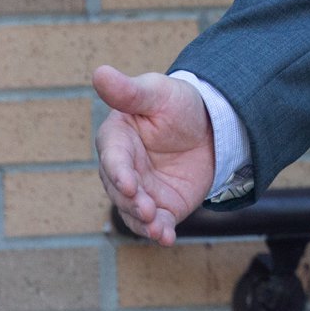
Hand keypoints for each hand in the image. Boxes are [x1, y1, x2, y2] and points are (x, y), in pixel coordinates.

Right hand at [93, 65, 214, 246]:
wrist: (210, 125)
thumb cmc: (176, 104)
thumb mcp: (157, 93)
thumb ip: (129, 91)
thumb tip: (99, 72)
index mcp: (116, 140)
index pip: (113, 159)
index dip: (119, 172)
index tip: (128, 184)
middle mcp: (123, 170)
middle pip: (120, 191)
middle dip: (132, 202)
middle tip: (146, 208)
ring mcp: (141, 191)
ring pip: (134, 212)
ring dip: (143, 222)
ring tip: (158, 228)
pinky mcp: (161, 206)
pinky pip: (156, 223)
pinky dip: (159, 232)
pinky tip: (166, 238)